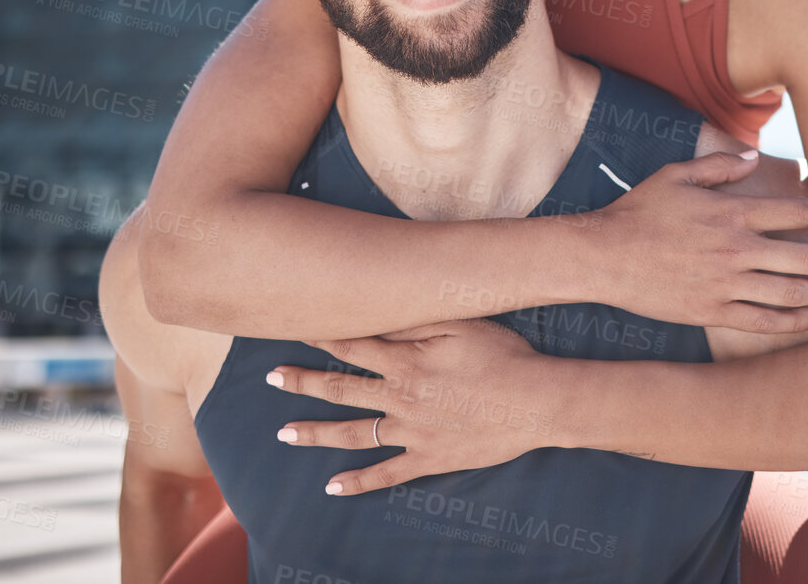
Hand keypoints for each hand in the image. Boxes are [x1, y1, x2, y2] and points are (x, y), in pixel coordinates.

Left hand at [267, 319, 555, 495]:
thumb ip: (414, 323)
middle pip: (340, 386)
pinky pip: (386, 474)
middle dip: (302, 381)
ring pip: (352, 432)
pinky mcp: (428, 458)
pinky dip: (357, 482)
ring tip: (284, 432)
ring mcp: (411, 431)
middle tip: (272, 378)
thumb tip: (376, 320)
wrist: (536, 402)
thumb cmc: (504, 355)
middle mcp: (400, 396)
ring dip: (315, 432)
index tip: (295, 327)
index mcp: (405, 361)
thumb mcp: (460, 324)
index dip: (321, 334)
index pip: (352, 344)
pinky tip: (332, 486)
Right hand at [582, 151, 807, 333]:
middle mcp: (736, 249)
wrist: (604, 255)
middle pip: (806, 255)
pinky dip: (796, 322)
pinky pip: (765, 321)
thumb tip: (754, 159)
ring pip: (793, 292)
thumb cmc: (638, 211)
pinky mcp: (713, 312)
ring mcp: (727, 284)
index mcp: (731, 212)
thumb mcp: (676, 175)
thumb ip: (719, 165)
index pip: (795, 211)